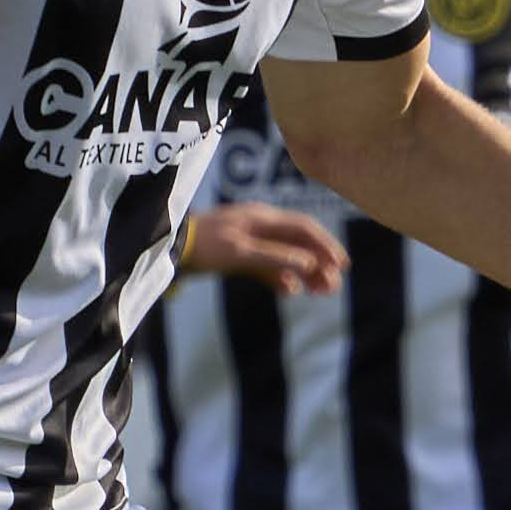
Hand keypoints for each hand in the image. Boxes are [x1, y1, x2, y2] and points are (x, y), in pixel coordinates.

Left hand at [179, 203, 343, 292]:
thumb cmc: (204, 246)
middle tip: (333, 286)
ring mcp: (250, 239)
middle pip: (299, 243)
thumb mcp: (241, 252)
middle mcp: (260, 225)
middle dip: (319, 263)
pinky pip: (268, 265)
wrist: (169, 247)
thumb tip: (309, 264)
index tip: (341, 265)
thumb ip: (275, 258)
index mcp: (263, 217)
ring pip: (286, 255)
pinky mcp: (238, 254)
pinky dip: (282, 277)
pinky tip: (291, 291)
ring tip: (320, 292)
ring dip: (304, 272)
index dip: (326, 246)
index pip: (304, 229)